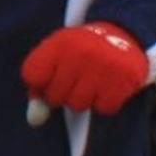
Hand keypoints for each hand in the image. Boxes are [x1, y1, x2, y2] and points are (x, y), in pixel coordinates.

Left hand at [20, 19, 152, 119]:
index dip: (39, 82)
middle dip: (62, 93)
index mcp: (59, 42)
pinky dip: (105, 102)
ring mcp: (103, 65)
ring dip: (84, 99)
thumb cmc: (81, 52)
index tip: (50, 76)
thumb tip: (34, 121)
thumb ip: (39, 87)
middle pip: (54, 96)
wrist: (123, 35)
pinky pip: (104, 108)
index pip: (32, 74)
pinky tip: (107, 86)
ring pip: (78, 104)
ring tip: (91, 81)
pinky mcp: (124, 78)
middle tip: (75, 78)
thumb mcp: (56, 58)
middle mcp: (80, 52)